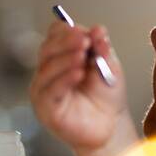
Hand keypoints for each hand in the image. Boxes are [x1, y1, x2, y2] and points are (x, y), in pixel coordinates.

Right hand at [29, 21, 128, 150]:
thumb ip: (102, 48)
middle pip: (47, 49)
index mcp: (61, 57)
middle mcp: (48, 71)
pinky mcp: (46, 108)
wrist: (110, 125)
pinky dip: (64, 79)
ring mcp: (44, 89)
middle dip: (66, 42)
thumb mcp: (109, 66)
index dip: (67, 32)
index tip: (85, 32)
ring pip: (47, 68)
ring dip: (65, 59)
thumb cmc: (106, 96)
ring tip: (82, 55)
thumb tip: (98, 29)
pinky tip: (78, 73)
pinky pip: (50, 90)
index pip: (54, 36)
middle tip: (84, 40)